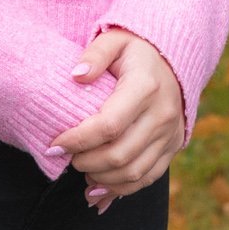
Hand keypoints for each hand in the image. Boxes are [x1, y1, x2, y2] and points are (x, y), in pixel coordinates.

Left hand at [52, 31, 185, 202]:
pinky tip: (97, 190)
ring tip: (82, 171)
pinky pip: (147, 178)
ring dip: (101, 180)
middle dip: (86, 163)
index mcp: (145, 87)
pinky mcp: (172, 147)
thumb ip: (94, 54)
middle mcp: (162, 114)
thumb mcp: (114, 39)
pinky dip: (121, 190)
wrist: (174, 60)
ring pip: (133, 172)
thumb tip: (76, 76)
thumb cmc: (136, 50)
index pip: (109, 125)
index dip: (78, 140)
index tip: (54, 144)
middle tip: (66, 158)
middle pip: (120, 154)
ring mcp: (169, 134)